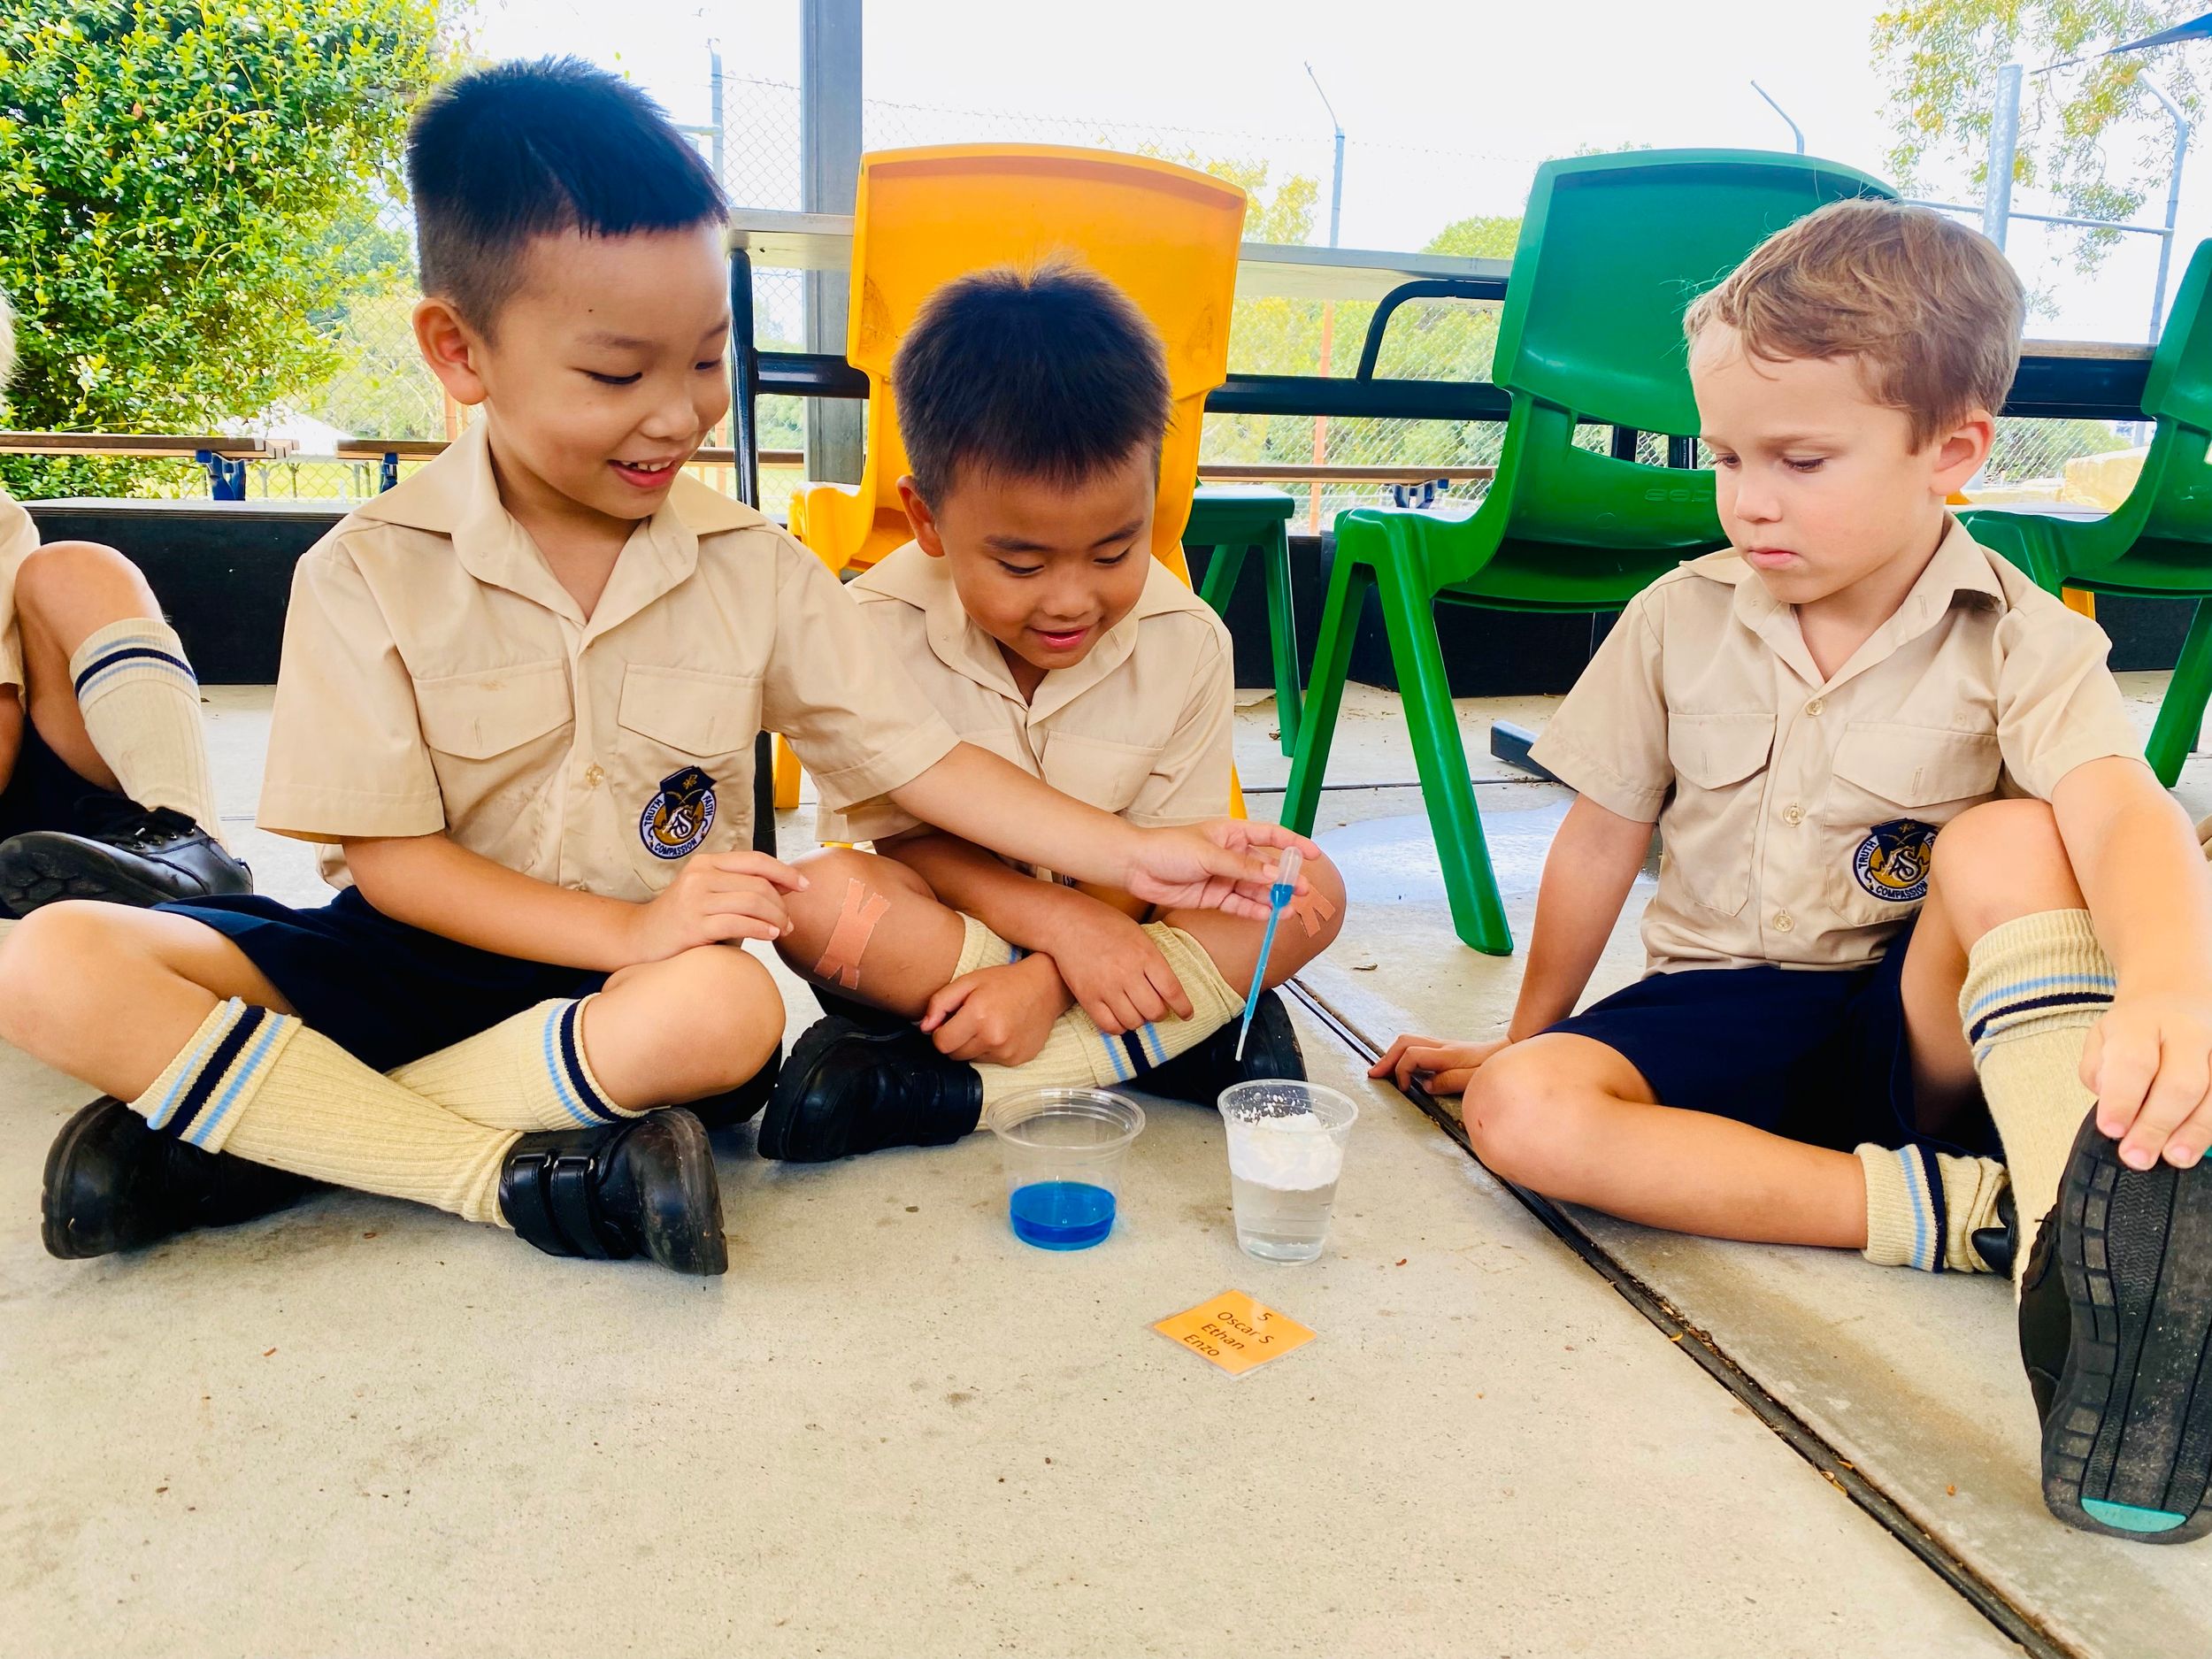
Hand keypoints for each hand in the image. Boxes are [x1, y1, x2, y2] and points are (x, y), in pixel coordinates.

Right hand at [624, 851, 808, 963]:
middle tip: (789, 921)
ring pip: (753, 902)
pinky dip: (761, 929)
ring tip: (782, 930)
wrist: (640, 939)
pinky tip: (770, 935)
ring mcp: (695, 899)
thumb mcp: (710, 895)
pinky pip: (739, 923)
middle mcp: (700, 876)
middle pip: (758, 884)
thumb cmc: (683, 920)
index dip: (785, 872)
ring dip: (776, 918)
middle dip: (782, 904)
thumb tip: (785, 888)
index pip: (756, 860)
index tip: (804, 886)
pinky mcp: (693, 925)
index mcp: (706, 863)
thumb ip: (741, 888)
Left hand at [920, 956, 1064, 1064]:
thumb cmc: (1004, 981)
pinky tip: (1003, 1030)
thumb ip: (940, 1003)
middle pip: (955, 1055)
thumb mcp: (968, 981)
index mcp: (978, 1017)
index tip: (950, 1021)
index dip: (941, 1032)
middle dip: (956, 1040)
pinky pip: (992, 1062)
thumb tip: (924, 1028)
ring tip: (988, 1023)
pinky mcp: (1018, 1059)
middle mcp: (994, 1038)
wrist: (1046, 987)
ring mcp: (1007, 1052)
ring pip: (973, 1060)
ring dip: (974, 1045)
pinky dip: (992, 1049)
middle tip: (970, 1019)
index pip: (941, 1044)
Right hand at [1050, 903, 1193, 1033]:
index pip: (1172, 990)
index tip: (1187, 1014)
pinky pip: (1109, 1026)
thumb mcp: (1138, 934)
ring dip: (1139, 1021)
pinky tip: (1120, 1018)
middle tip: (1156, 1009)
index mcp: (1145, 954)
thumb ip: (1153, 960)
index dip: (1183, 1007)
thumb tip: (1168, 989)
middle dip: (1159, 1014)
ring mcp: (1106, 986)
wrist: (1067, 921)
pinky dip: (1119, 1027)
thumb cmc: (1106, 924)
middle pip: (1154, 1011)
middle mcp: (1127, 972)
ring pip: (1133, 1022)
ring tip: (1136, 1012)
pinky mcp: (1087, 997)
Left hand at [1123, 819, 1321, 920]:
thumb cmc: (1169, 848)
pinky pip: (1239, 905)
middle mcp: (1231, 855)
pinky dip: (1254, 911)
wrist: (1136, 867)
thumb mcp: (1210, 854)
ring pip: (1255, 890)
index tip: (1313, 854)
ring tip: (1290, 908)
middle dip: (1285, 879)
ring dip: (1272, 898)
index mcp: (1232, 833)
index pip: (1270, 835)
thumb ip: (1243, 866)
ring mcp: (1223, 877)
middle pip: (1266, 867)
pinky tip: (1269, 915)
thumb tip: (1275, 873)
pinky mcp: (1213, 897)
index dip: (1293, 844)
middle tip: (1302, 890)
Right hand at [1369, 1032, 1508, 1096]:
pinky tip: (1401, 1066)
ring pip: (1408, 1041)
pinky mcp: (1443, 1048)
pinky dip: (1402, 1054)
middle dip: (1386, 1058)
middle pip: (1404, 1042)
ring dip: (1392, 1055)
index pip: (1412, 1055)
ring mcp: (1441, 1044)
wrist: (1508, 1051)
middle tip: (1373, 1074)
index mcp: (1446, 1054)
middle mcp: (1440, 1045)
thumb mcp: (1473, 1079)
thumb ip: (1449, 1081)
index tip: (1405, 1089)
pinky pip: (1415, 1046)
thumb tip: (1427, 1085)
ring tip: (1381, 1070)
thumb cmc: (1492, 1067)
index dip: (1403, 1072)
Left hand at [2081, 990, 2211, 1168]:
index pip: (2133, 1062)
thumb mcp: (2101, 1038)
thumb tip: (2112, 1107)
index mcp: (2140, 1022)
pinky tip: (2200, 1143)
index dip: (2123, 1100)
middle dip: (2158, 1125)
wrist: (2174, 994)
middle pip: (2180, 1082)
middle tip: (2138, 1156)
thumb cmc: (2133, 1029)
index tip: (2112, 1131)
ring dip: (2194, 1132)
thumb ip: (2098, 1071)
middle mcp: (2185, 1031)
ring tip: (2175, 1158)